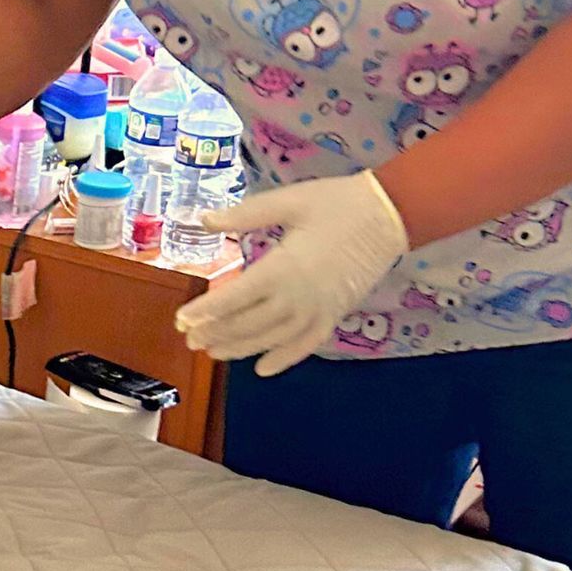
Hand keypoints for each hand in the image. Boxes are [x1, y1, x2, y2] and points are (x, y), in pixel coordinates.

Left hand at [175, 170, 408, 377]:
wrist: (390, 214)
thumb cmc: (338, 203)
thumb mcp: (288, 201)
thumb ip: (244, 215)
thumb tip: (203, 219)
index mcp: (283, 267)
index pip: (234, 299)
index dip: (205, 312)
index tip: (181, 321)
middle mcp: (298, 296)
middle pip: (248, 324)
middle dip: (216, 334)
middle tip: (190, 340)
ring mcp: (318, 310)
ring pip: (272, 339)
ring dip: (241, 348)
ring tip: (215, 353)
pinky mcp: (335, 315)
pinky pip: (306, 344)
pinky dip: (284, 359)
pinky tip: (263, 369)